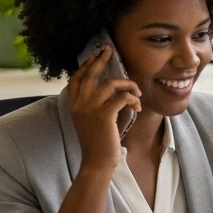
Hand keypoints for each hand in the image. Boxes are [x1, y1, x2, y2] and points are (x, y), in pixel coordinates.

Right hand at [68, 44, 141, 172]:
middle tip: (109, 49)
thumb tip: (114, 91)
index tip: (93, 56)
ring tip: (137, 91)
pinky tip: (138, 107)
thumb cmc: (99, 143)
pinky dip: (133, 99)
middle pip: (89, 75)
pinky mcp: (104, 116)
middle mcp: (79, 105)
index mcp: (75, 106)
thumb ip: (96, 106)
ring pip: (110, 83)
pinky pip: (122, 97)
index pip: (75, 80)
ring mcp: (90, 110)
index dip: (84, 66)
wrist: (97, 163)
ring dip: (128, 84)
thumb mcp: (92, 122)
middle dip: (100, 59)